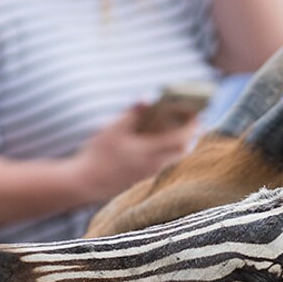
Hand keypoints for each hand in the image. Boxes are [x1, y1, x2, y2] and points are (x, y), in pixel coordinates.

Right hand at [74, 105, 196, 201]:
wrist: (85, 184)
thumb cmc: (97, 155)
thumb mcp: (112, 129)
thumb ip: (132, 114)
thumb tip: (146, 98)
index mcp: (149, 152)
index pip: (181, 139)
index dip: (192, 125)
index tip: (197, 113)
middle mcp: (154, 166)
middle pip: (183, 151)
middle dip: (191, 135)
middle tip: (193, 121)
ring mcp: (149, 175)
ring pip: (175, 159)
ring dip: (181, 144)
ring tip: (179, 130)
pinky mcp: (143, 180)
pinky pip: (165, 165)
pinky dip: (169, 153)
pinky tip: (161, 145)